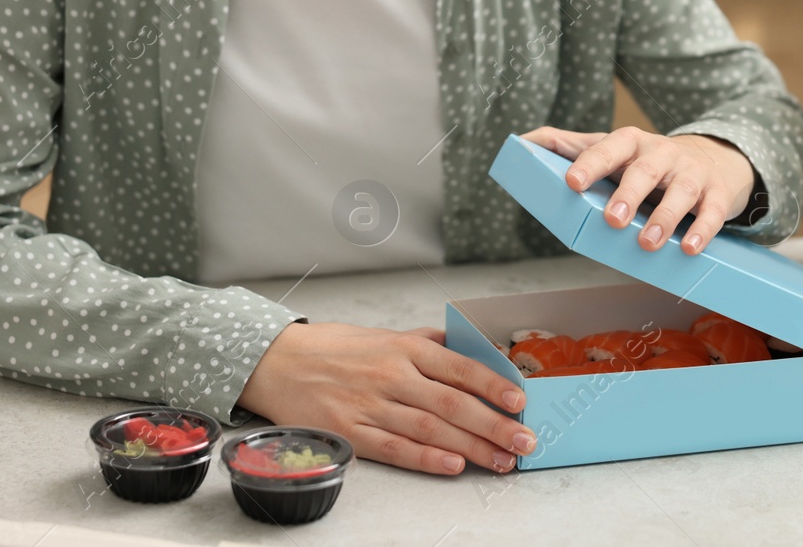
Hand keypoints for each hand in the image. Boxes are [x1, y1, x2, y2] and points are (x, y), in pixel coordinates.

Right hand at [236, 322, 534, 475]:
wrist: (277, 361)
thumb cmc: (336, 348)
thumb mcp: (386, 334)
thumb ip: (429, 343)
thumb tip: (473, 349)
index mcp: (404, 347)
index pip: (460, 366)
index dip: (493, 385)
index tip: (520, 401)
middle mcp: (392, 375)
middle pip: (453, 404)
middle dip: (494, 425)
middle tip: (525, 440)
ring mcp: (371, 406)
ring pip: (431, 430)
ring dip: (471, 448)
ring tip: (502, 460)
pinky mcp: (351, 433)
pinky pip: (396, 449)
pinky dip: (427, 460)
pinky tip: (453, 467)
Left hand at [519, 126, 758, 254]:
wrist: (714, 159)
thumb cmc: (649, 161)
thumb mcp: (613, 149)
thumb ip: (570, 146)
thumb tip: (521, 142)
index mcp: (630, 144)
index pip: (608, 148)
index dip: (590, 164)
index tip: (572, 182)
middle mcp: (661, 153)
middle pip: (645, 170)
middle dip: (628, 194)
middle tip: (613, 220)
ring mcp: (692, 172)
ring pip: (680, 191)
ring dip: (664, 217)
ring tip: (647, 243)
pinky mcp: (716, 193)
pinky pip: (712, 210)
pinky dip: (703, 229)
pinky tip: (690, 248)